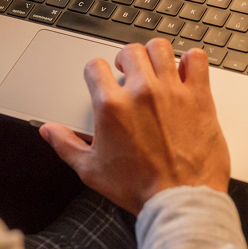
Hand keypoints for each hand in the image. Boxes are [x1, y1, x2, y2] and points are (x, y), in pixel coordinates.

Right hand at [40, 39, 230, 214]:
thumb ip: (66, 145)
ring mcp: (172, 91)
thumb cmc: (138, 188)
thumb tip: (49, 131)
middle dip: (125, 59)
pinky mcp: (198, 96)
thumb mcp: (91, 170)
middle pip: (129, 51)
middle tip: (129, 72)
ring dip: (155, 55)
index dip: (95, 71)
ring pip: (160, 48)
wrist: (179, 200)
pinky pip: (197, 59)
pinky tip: (185, 72)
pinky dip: (191, 60)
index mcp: (112, 106)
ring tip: (155, 67)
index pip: (95, 66)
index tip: (101, 79)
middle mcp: (141, 92)